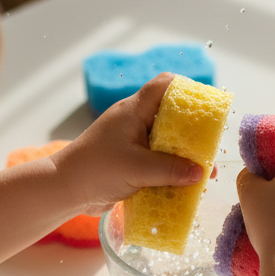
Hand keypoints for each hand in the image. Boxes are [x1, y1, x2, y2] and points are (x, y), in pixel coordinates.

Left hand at [51, 73, 206, 215]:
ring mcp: (132, 142)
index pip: (164, 85)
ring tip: (203, 174)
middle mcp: (135, 122)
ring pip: (167, 143)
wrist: (65, 190)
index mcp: (134, 111)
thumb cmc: (95, 169)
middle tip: (209, 149)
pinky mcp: (130, 162)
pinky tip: (184, 186)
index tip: (207, 109)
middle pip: (172, 117)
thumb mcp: (137, 169)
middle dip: (193, 133)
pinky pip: (158, 162)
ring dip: (184, 157)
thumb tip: (200, 172)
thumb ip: (170, 170)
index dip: (187, 90)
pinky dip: (171, 172)